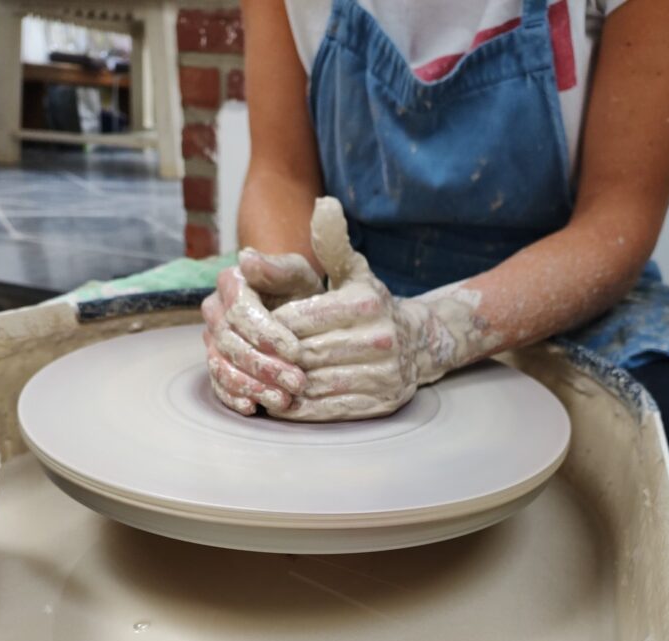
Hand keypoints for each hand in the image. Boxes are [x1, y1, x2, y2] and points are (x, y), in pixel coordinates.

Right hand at [202, 248, 323, 414]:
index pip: (241, 312)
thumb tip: (247, 258)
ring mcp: (212, 340)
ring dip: (253, 386)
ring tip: (283, 400)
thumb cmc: (299, 289)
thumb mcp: (297, 274)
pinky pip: (218, 385)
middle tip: (296, 382)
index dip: (267, 334)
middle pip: (231, 344)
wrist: (297, 309)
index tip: (296, 351)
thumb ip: (277, 267)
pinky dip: (235, 398)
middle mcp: (214, 311)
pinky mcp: (216, 364)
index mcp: (230, 283)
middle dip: (265, 366)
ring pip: (222, 367)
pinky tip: (255, 407)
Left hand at [271, 197, 493, 420]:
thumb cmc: (372, 305)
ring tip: (262, 379)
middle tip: (250, 359)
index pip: (297, 319)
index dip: (270, 326)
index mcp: (364, 302)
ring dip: (281, 385)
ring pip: (313, 384)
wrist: (419, 344)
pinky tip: (285, 399)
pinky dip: (301, 408)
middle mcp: (379, 338)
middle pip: (303, 353)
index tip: (255, 329)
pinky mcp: (382, 403)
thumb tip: (323, 204)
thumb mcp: (355, 271)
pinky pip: (329, 409)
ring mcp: (383, 374)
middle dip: (273, 357)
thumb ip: (333, 243)